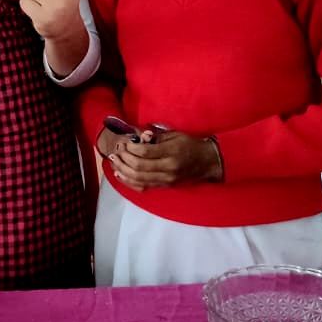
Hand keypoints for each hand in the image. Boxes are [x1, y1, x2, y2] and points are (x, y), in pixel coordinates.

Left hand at [100, 128, 221, 190]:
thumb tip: (138, 137)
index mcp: (171, 152)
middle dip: (123, 159)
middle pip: (139, 167)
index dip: (131, 147)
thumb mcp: (175, 135)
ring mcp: (166, 179)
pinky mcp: (165, 186)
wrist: (206, 161)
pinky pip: (143, 186)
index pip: (145, 152)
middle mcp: (168, 168)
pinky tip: (120, 174)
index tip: (125, 142)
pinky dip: (129, 181)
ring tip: (114, 162)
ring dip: (123, 170)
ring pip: (138, 179)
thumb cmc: (189, 144)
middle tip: (115, 152)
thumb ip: (156, 136)